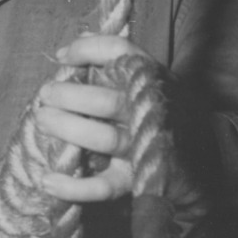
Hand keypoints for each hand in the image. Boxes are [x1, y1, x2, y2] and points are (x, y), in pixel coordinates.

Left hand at [36, 34, 146, 202]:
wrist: (196, 150)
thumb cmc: (149, 103)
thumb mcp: (136, 74)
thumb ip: (103, 56)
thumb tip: (67, 50)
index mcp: (147, 78)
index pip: (119, 53)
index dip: (87, 50)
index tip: (63, 58)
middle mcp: (146, 110)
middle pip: (106, 102)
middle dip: (68, 97)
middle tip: (45, 94)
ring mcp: (141, 146)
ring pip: (103, 139)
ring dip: (66, 129)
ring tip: (41, 119)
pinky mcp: (133, 180)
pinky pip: (104, 187)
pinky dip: (73, 186)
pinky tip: (47, 179)